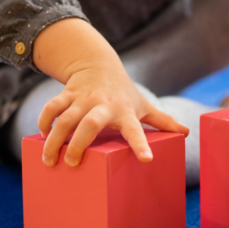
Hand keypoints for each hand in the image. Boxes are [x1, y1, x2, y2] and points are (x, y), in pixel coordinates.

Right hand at [32, 18, 188, 166]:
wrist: (98, 64)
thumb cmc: (124, 92)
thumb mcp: (144, 105)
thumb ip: (163, 121)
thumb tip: (186, 132)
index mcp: (125, 112)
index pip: (136, 130)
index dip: (142, 145)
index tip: (147, 159)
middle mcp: (103, 105)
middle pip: (90, 124)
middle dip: (79, 145)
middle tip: (72, 163)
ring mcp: (83, 99)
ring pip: (65, 118)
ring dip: (54, 139)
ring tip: (49, 160)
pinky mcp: (67, 94)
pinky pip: (52, 107)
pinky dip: (44, 121)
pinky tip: (41, 135)